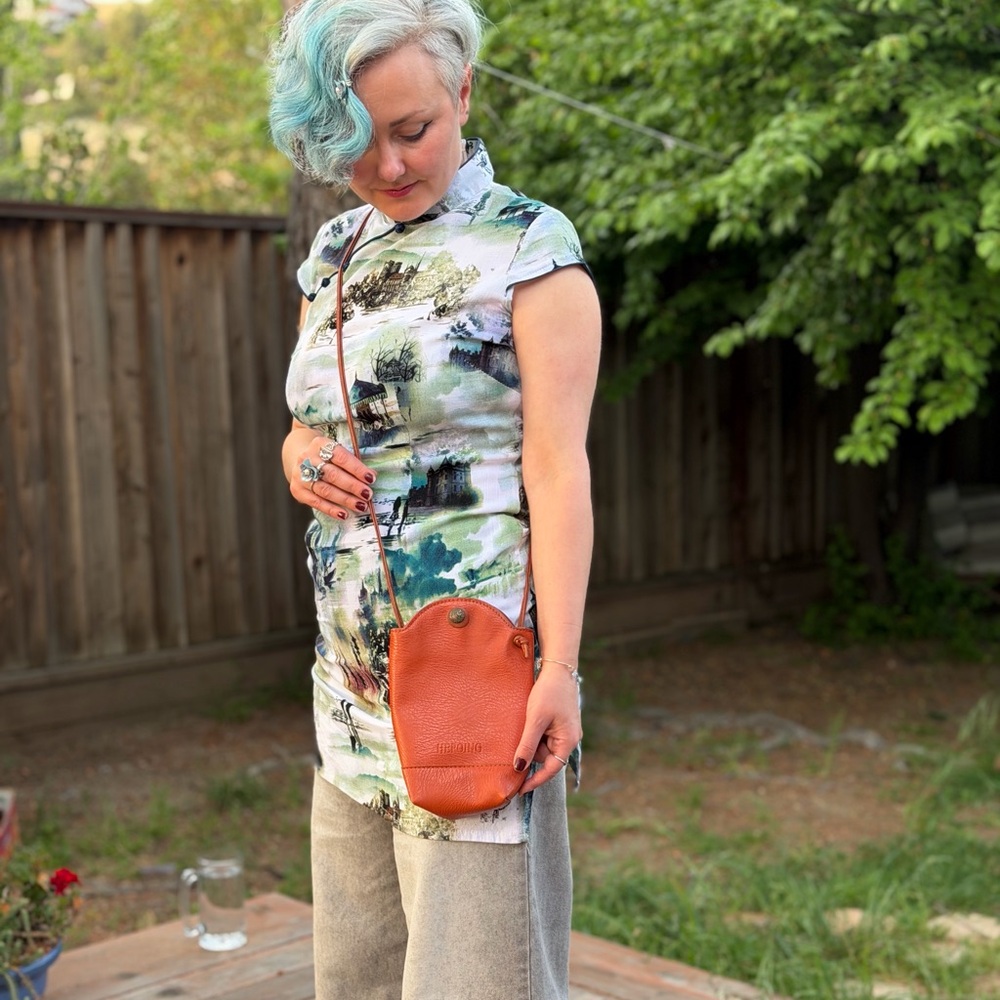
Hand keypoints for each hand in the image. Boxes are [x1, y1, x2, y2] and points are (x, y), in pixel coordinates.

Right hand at [289, 436, 376, 520]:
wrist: (302, 459)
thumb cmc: (328, 457)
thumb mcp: (339, 453)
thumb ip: (354, 463)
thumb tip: (371, 476)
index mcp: (320, 444)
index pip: (340, 457)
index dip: (356, 469)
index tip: (371, 478)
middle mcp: (307, 458)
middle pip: (332, 475)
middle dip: (352, 486)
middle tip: (368, 495)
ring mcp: (300, 475)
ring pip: (325, 490)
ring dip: (345, 499)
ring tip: (361, 506)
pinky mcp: (297, 490)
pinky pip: (315, 502)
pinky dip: (331, 509)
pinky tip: (344, 514)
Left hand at [513, 660, 581, 793]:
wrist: (558, 668)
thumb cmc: (549, 692)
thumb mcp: (535, 720)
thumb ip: (527, 745)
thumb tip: (519, 768)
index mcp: (568, 741)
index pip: (551, 769)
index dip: (534, 780)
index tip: (519, 790)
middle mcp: (569, 739)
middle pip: (545, 756)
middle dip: (530, 750)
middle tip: (518, 735)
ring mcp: (565, 730)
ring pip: (543, 745)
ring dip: (531, 738)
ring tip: (526, 719)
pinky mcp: (559, 722)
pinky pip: (544, 734)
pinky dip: (534, 731)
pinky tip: (530, 718)